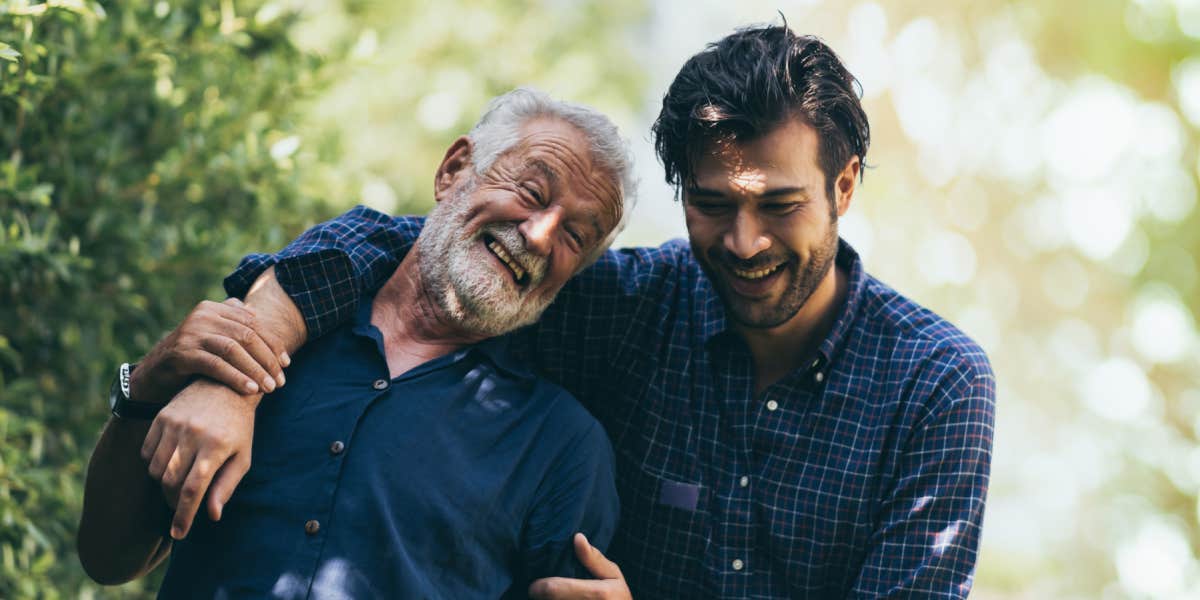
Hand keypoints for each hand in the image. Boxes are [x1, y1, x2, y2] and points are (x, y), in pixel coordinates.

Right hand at [132, 298, 289, 404]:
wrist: (153, 374)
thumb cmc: (192, 357)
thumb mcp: (213, 337)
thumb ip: (232, 324)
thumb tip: (257, 313)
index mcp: (213, 308)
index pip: (253, 323)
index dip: (273, 344)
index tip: (286, 364)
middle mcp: (202, 315)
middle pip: (246, 335)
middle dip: (267, 359)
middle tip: (280, 381)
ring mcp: (190, 333)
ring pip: (233, 350)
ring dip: (255, 370)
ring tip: (270, 388)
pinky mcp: (181, 353)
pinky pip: (216, 365)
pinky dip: (236, 377)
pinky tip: (250, 390)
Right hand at [141, 379, 256, 539]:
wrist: (226, 387)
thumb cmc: (239, 428)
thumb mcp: (242, 456)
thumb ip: (226, 486)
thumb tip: (212, 515)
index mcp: (216, 446)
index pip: (193, 490)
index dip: (184, 516)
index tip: (179, 533)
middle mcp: (192, 434)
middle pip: (171, 483)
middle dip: (174, 501)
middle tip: (182, 505)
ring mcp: (174, 424)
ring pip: (156, 470)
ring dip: (164, 484)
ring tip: (179, 483)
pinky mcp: (161, 418)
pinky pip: (147, 453)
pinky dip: (154, 466)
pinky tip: (170, 464)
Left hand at [528, 533, 631, 599]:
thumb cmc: (618, 597)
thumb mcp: (613, 575)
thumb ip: (593, 558)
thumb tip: (577, 537)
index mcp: (597, 594)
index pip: (553, 589)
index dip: (538, 586)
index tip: (536, 583)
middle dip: (539, 596)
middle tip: (539, 591)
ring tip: (548, 597)